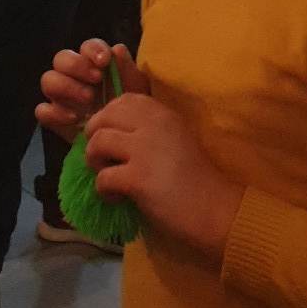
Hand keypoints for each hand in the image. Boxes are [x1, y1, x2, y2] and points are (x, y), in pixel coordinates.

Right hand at [36, 40, 146, 138]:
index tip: (104, 60)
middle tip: (96, 79)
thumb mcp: (135, 88)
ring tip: (88, 99)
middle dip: (77, 65)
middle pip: (61, 58)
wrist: (125, 139)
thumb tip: (117, 50)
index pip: (86, 47)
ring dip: (67, 86)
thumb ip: (126, 68)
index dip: (93, 50)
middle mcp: (73, 76)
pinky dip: (55, 113)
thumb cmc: (130, 108)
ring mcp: (61, 96)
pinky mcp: (54, 118)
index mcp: (93, 63)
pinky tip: (74, 119)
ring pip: (48, 80)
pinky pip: (42, 111)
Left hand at [83, 93, 242, 261]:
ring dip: (95, 162)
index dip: (108, 117)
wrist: (213, 208)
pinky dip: (103, 190)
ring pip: (97, 143)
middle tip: (102, 158)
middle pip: (103, 117)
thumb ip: (149, 128)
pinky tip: (117, 198)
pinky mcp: (137, 178)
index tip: (113, 137)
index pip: (123, 100)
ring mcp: (144, 150)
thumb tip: (112, 130)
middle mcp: (153, 124)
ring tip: (107, 176)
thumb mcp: (175, 138)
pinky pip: (102, 177)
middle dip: (93, 138)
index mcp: (163, 113)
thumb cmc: (194, 177)